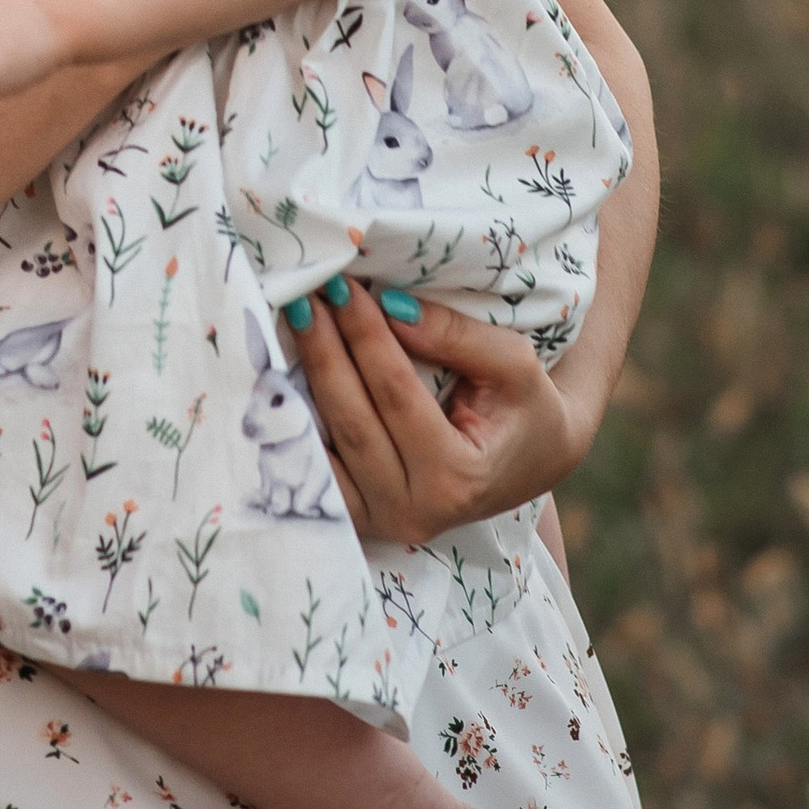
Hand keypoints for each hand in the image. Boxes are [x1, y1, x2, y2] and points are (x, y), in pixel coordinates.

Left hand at [286, 285, 588, 544]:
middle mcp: (415, 511)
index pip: (396, 394)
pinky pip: (314, 471)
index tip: (343, 287)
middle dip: (324, 351)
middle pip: (351, 419)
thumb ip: (455, 335)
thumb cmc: (526, 407)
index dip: (366, 336)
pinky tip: (277, 377)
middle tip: (306, 296)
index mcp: (458, 478)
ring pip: (322, 448)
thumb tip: (389, 305)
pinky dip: (292, 426)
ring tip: (290, 325)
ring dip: (296, 385)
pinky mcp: (360, 519)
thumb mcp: (513, 363)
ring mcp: (382, 522)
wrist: (531, 459)